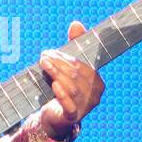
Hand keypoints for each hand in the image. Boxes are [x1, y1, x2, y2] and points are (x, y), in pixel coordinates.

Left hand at [37, 21, 104, 139]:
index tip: (50, 52)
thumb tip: (76, 23)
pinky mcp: (74, 117)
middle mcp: (95, 95)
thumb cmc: (63, 89)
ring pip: (72, 87)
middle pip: (76, 75)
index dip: (66, 58)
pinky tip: (54, 85)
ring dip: (56, 74)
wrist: (55, 117)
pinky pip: (70, 105)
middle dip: (59, 64)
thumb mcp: (69, 67)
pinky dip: (62, 94)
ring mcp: (86, 107)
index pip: (82, 66)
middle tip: (43, 57)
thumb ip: (74, 46)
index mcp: (97, 82)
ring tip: (43, 65)